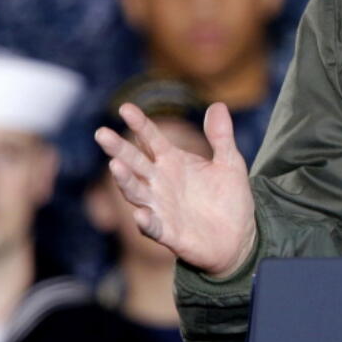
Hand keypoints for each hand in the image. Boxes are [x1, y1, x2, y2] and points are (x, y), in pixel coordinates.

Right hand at [94, 102, 256, 277]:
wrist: (239, 237)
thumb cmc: (229, 198)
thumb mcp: (230, 163)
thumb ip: (221, 137)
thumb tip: (217, 105)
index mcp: (173, 162)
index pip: (152, 139)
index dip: (140, 124)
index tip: (126, 108)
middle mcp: (160, 183)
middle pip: (135, 162)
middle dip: (119, 149)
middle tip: (102, 133)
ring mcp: (161, 207)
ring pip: (136, 192)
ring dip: (125, 180)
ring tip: (115, 166)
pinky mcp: (168, 233)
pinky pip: (153, 227)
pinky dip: (146, 221)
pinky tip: (142, 214)